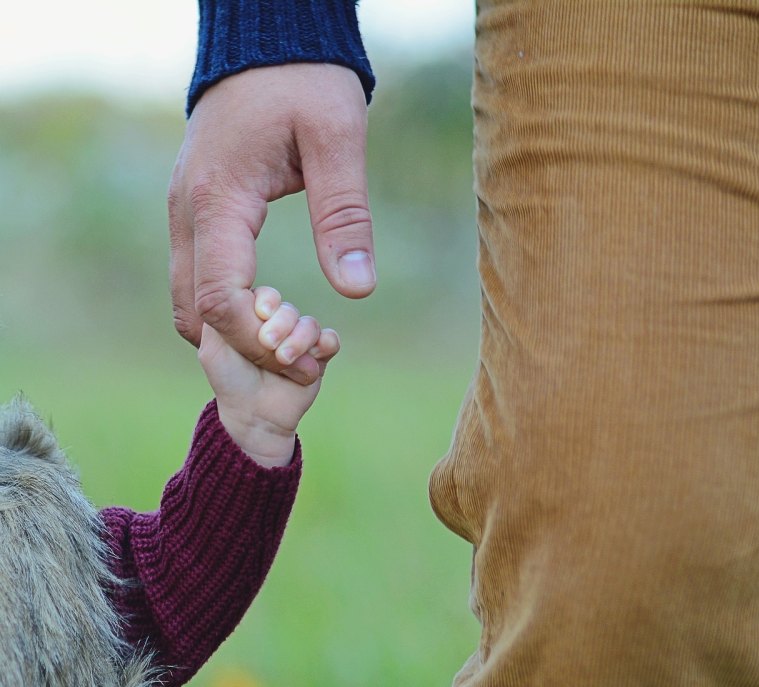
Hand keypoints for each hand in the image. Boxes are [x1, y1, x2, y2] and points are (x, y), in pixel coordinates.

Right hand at [169, 64, 374, 383]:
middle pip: (194, 312)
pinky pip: (196, 279)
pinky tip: (270, 311)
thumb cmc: (304, 83)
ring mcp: (182, 213)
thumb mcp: (337, 140)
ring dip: (231, 332)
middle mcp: (186, 213)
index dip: (260, 342)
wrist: (266, 44)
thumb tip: (356, 289)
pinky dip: (225, 309)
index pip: (221, 299)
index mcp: (218, 200)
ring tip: (289, 339)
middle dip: (244, 349)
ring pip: (188, 301)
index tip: (307, 358)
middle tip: (301, 359)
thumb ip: (344, 215)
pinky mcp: (193, 213)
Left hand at [198, 286, 339, 467]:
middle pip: (289, 309)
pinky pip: (330, 340)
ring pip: (310, 324)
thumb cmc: (230, 381)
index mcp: (254, 319)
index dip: (266, 301)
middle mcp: (279, 327)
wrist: (253, 417)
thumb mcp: (213, 347)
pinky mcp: (319, 358)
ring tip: (284, 359)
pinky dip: (324, 344)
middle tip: (268, 344)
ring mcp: (300, 341)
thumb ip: (218, 316)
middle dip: (281, 324)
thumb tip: (235, 289)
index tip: (260, 314)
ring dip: (299, 340)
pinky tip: (313, 358)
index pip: (266, 296)